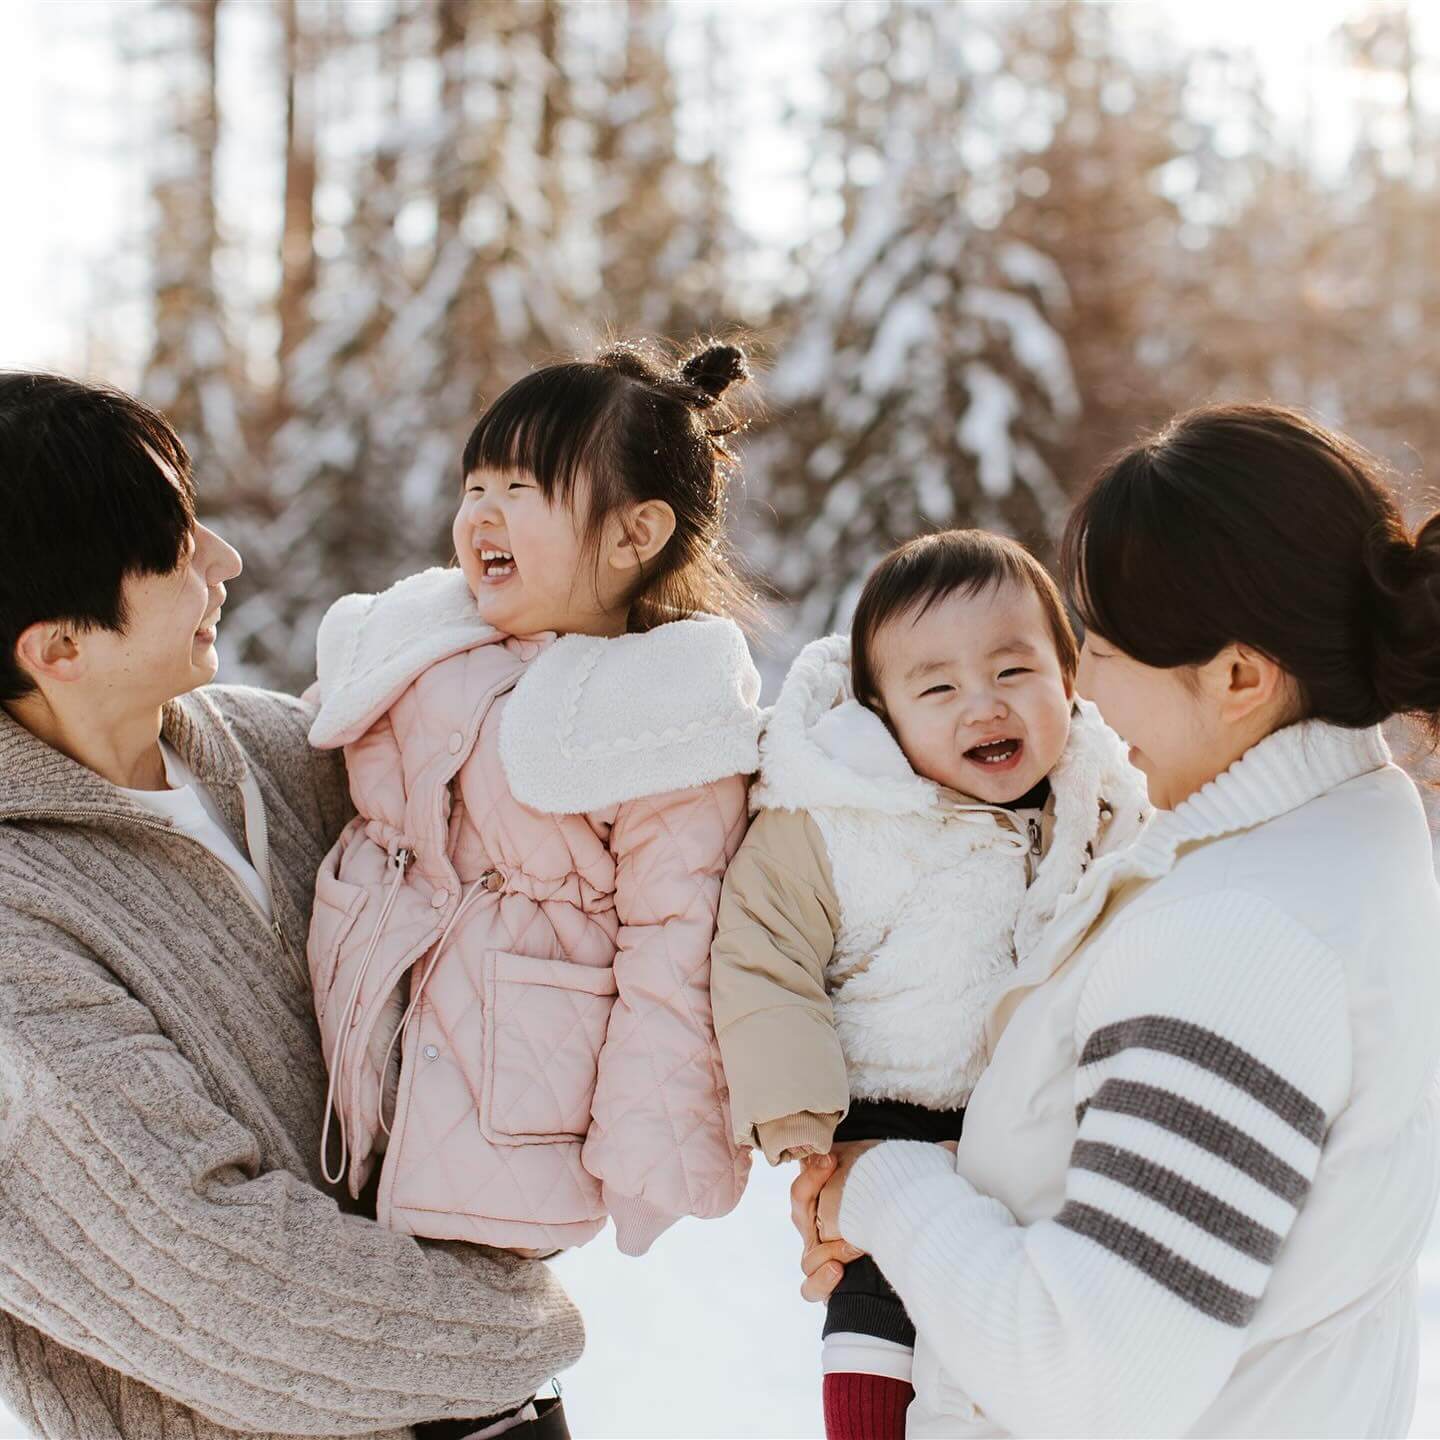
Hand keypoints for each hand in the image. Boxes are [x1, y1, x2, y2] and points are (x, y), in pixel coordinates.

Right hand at [791, 1138, 957, 1302]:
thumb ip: (921, 1164)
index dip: (813, 1166)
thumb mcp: (907, 1184)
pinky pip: (809, 1286)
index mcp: (833, 1195)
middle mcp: (821, 1223)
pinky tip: (838, 1271)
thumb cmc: (903, 1217)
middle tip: (833, 1172)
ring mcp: (821, 1254)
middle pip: (800, 1204)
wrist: (908, 1262)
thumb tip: (954, 1146)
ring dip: (826, 1244)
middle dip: (813, 1186)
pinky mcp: (826, 1283)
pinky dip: (820, 1280)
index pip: (807, 1175)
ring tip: (851, 1242)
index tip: (833, 1157)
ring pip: (806, 1247)